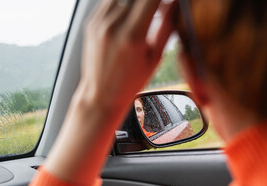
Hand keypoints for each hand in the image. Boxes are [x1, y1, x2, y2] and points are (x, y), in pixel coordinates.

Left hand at [45, 0, 174, 185]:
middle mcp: (112, 25)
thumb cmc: (129, 83)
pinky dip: (122, 5)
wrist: (100, 95)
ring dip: (136, 2)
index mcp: (132, 35)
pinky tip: (128, 17)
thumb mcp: (154, 58)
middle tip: (158, 10)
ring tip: (143, 16)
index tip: (169, 2)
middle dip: (151, 1)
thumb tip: (175, 4)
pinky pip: (109, 2)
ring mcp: (99, 23)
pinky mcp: (91, 23)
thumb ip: (166, 27)